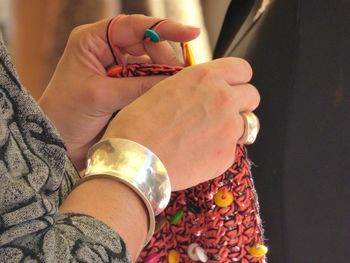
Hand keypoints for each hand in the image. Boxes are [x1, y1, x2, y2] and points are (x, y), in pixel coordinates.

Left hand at [38, 15, 199, 169]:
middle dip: (165, 59)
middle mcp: (108, 51)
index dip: (164, 28)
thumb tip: (173, 81)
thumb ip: (137, 86)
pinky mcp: (126, 88)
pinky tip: (168, 96)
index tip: (191, 34)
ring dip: (164, 76)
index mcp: (94, 41)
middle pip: (148, 45)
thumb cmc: (66, 114)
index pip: (134, 26)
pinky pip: (148, 83)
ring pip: (151, 65)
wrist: (58, 143)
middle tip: (181, 77)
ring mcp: (119, 70)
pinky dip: (159, 89)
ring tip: (177, 89)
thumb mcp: (101, 96)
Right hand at [102, 58, 259, 190]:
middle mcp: (223, 99)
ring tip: (211, 135)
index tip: (232, 85)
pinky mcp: (227, 156)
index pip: (242, 69)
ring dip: (234, 126)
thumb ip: (191, 87)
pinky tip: (199, 154)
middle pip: (252, 95)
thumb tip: (201, 91)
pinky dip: (221, 150)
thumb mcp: (163, 90)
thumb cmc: (138, 125)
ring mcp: (229, 129)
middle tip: (222, 112)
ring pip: (248, 124)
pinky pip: (233, 149)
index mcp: (205, 77)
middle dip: (240, 102)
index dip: (237, 78)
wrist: (134, 161)